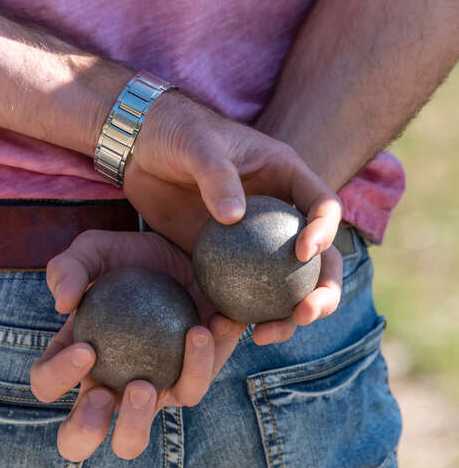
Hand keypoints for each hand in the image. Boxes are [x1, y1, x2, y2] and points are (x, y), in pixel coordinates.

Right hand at [31, 230, 244, 461]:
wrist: (183, 252)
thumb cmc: (133, 256)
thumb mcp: (96, 249)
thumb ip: (69, 267)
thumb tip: (63, 303)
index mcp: (77, 357)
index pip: (48, 382)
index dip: (56, 377)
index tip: (87, 348)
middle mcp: (109, 382)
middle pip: (84, 433)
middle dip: (86, 429)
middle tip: (104, 394)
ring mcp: (150, 387)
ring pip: (138, 434)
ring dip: (145, 413)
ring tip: (150, 378)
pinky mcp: (191, 378)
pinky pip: (195, 385)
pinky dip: (204, 359)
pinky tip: (212, 324)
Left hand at [122, 89, 342, 342]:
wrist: (141, 148)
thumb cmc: (175, 133)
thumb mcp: (196, 144)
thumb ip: (216, 175)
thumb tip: (234, 218)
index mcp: (284, 178)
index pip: (323, 206)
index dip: (325, 231)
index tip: (303, 253)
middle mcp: (275, 213)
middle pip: (317, 257)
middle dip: (323, 288)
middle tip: (307, 313)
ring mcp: (250, 240)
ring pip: (282, 283)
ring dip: (286, 313)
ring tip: (267, 334)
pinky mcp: (222, 258)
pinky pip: (238, 290)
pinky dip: (239, 312)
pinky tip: (226, 330)